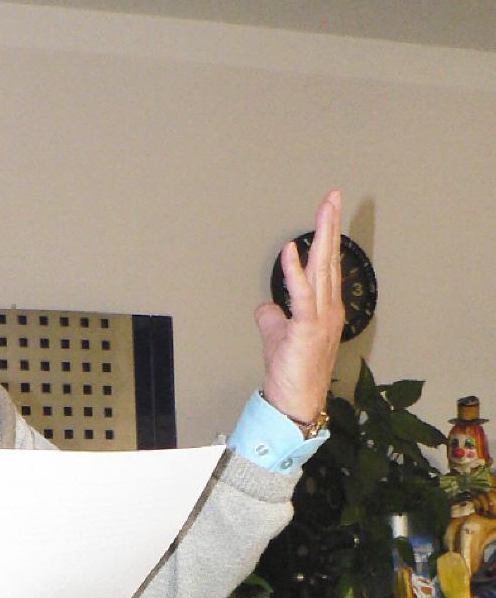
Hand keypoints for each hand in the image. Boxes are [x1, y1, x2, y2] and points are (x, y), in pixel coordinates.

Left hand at [254, 189, 344, 423]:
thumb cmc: (289, 373)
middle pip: (330, 259)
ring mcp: (321, 319)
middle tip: (333, 196)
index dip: (327, 237)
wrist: (295, 401)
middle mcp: (328, 310)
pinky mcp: (306, 330)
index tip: (329, 211)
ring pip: (322, 270)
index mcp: (325, 309)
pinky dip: (295, 272)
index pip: (326, 266)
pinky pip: (302, 296)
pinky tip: (291, 249)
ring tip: (325, 208)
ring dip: (323, 237)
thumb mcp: (276, 338)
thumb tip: (264, 306)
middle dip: (331, 225)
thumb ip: (271, 318)